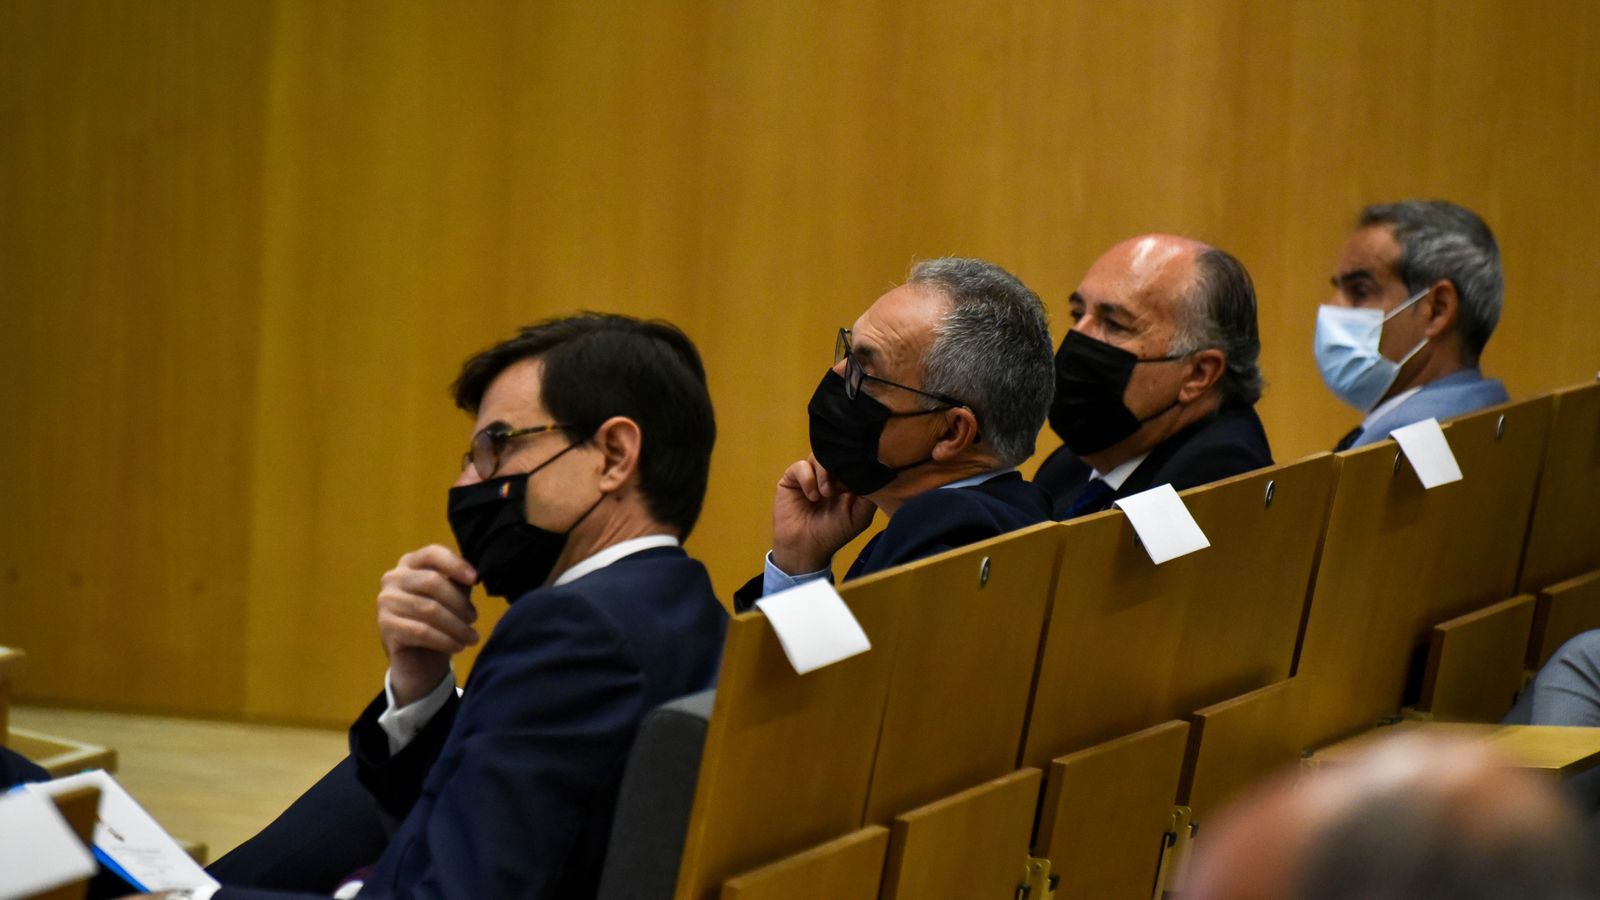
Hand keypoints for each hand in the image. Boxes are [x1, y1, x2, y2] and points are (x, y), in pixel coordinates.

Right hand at [377, 544, 479, 705]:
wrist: (417, 658)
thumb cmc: (438, 620)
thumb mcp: (451, 596)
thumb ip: (459, 581)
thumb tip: (476, 574)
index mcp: (410, 563)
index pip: (432, 553)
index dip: (455, 564)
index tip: (475, 579)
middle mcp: (393, 577)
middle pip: (433, 581)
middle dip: (459, 602)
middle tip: (474, 618)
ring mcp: (386, 601)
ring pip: (429, 609)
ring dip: (457, 626)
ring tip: (472, 638)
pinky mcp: (385, 625)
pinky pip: (421, 631)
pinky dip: (445, 640)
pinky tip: (458, 646)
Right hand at [769, 455, 876, 574]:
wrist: (805, 546)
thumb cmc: (834, 532)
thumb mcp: (860, 516)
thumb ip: (870, 495)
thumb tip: (873, 471)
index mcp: (846, 480)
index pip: (852, 460)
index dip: (854, 466)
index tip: (855, 481)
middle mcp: (829, 474)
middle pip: (835, 453)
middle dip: (839, 468)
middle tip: (839, 487)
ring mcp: (811, 474)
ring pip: (818, 456)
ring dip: (824, 473)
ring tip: (826, 494)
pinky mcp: (792, 477)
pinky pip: (801, 466)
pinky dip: (808, 479)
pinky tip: (812, 497)